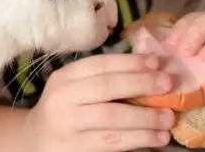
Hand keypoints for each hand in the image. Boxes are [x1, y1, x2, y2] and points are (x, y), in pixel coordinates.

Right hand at [23, 53, 174, 151]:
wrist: (35, 141)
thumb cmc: (64, 110)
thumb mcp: (73, 88)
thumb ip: (101, 79)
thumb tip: (151, 70)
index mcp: (64, 78)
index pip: (99, 64)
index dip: (129, 62)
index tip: (157, 62)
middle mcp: (63, 99)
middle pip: (105, 88)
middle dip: (140, 84)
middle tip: (168, 85)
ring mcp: (68, 126)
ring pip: (110, 120)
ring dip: (144, 119)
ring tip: (167, 120)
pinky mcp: (75, 150)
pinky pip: (110, 144)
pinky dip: (136, 141)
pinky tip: (154, 140)